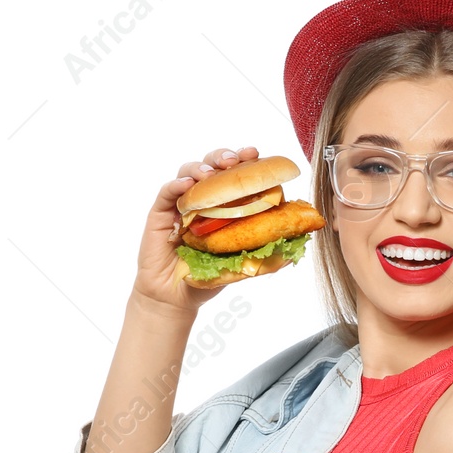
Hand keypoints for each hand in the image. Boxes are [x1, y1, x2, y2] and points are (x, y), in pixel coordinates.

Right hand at [130, 145, 260, 318]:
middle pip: (212, 166)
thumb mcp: (240, 267)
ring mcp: (181, 204)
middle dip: (223, 158)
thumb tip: (292, 253)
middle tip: (234, 161)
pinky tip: (186, 186)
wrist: (176, 297)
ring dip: (200, 168)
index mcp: (224, 205)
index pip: (234, 176)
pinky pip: (167, 192)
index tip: (256, 155)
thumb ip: (262, 257)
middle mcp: (203, 199)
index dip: (244, 162)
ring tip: (210, 175)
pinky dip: (176, 185)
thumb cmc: (207, 276)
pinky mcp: (161, 213)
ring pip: (188, 172)